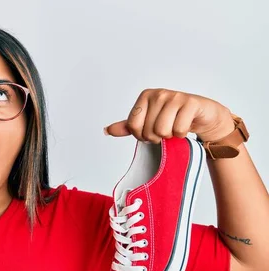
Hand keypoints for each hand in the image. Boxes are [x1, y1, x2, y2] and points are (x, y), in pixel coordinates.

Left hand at [104, 88, 235, 142]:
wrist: (202, 115)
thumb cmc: (173, 118)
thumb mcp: (148, 122)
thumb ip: (129, 126)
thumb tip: (107, 131)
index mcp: (145, 96)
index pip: (133, 126)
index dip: (142, 136)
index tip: (151, 131)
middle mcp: (158, 94)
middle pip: (148, 131)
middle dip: (157, 137)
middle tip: (166, 130)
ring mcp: (175, 96)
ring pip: (162, 131)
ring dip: (170, 136)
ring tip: (174, 128)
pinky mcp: (191, 103)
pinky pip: (179, 130)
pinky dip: (182, 134)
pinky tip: (185, 125)